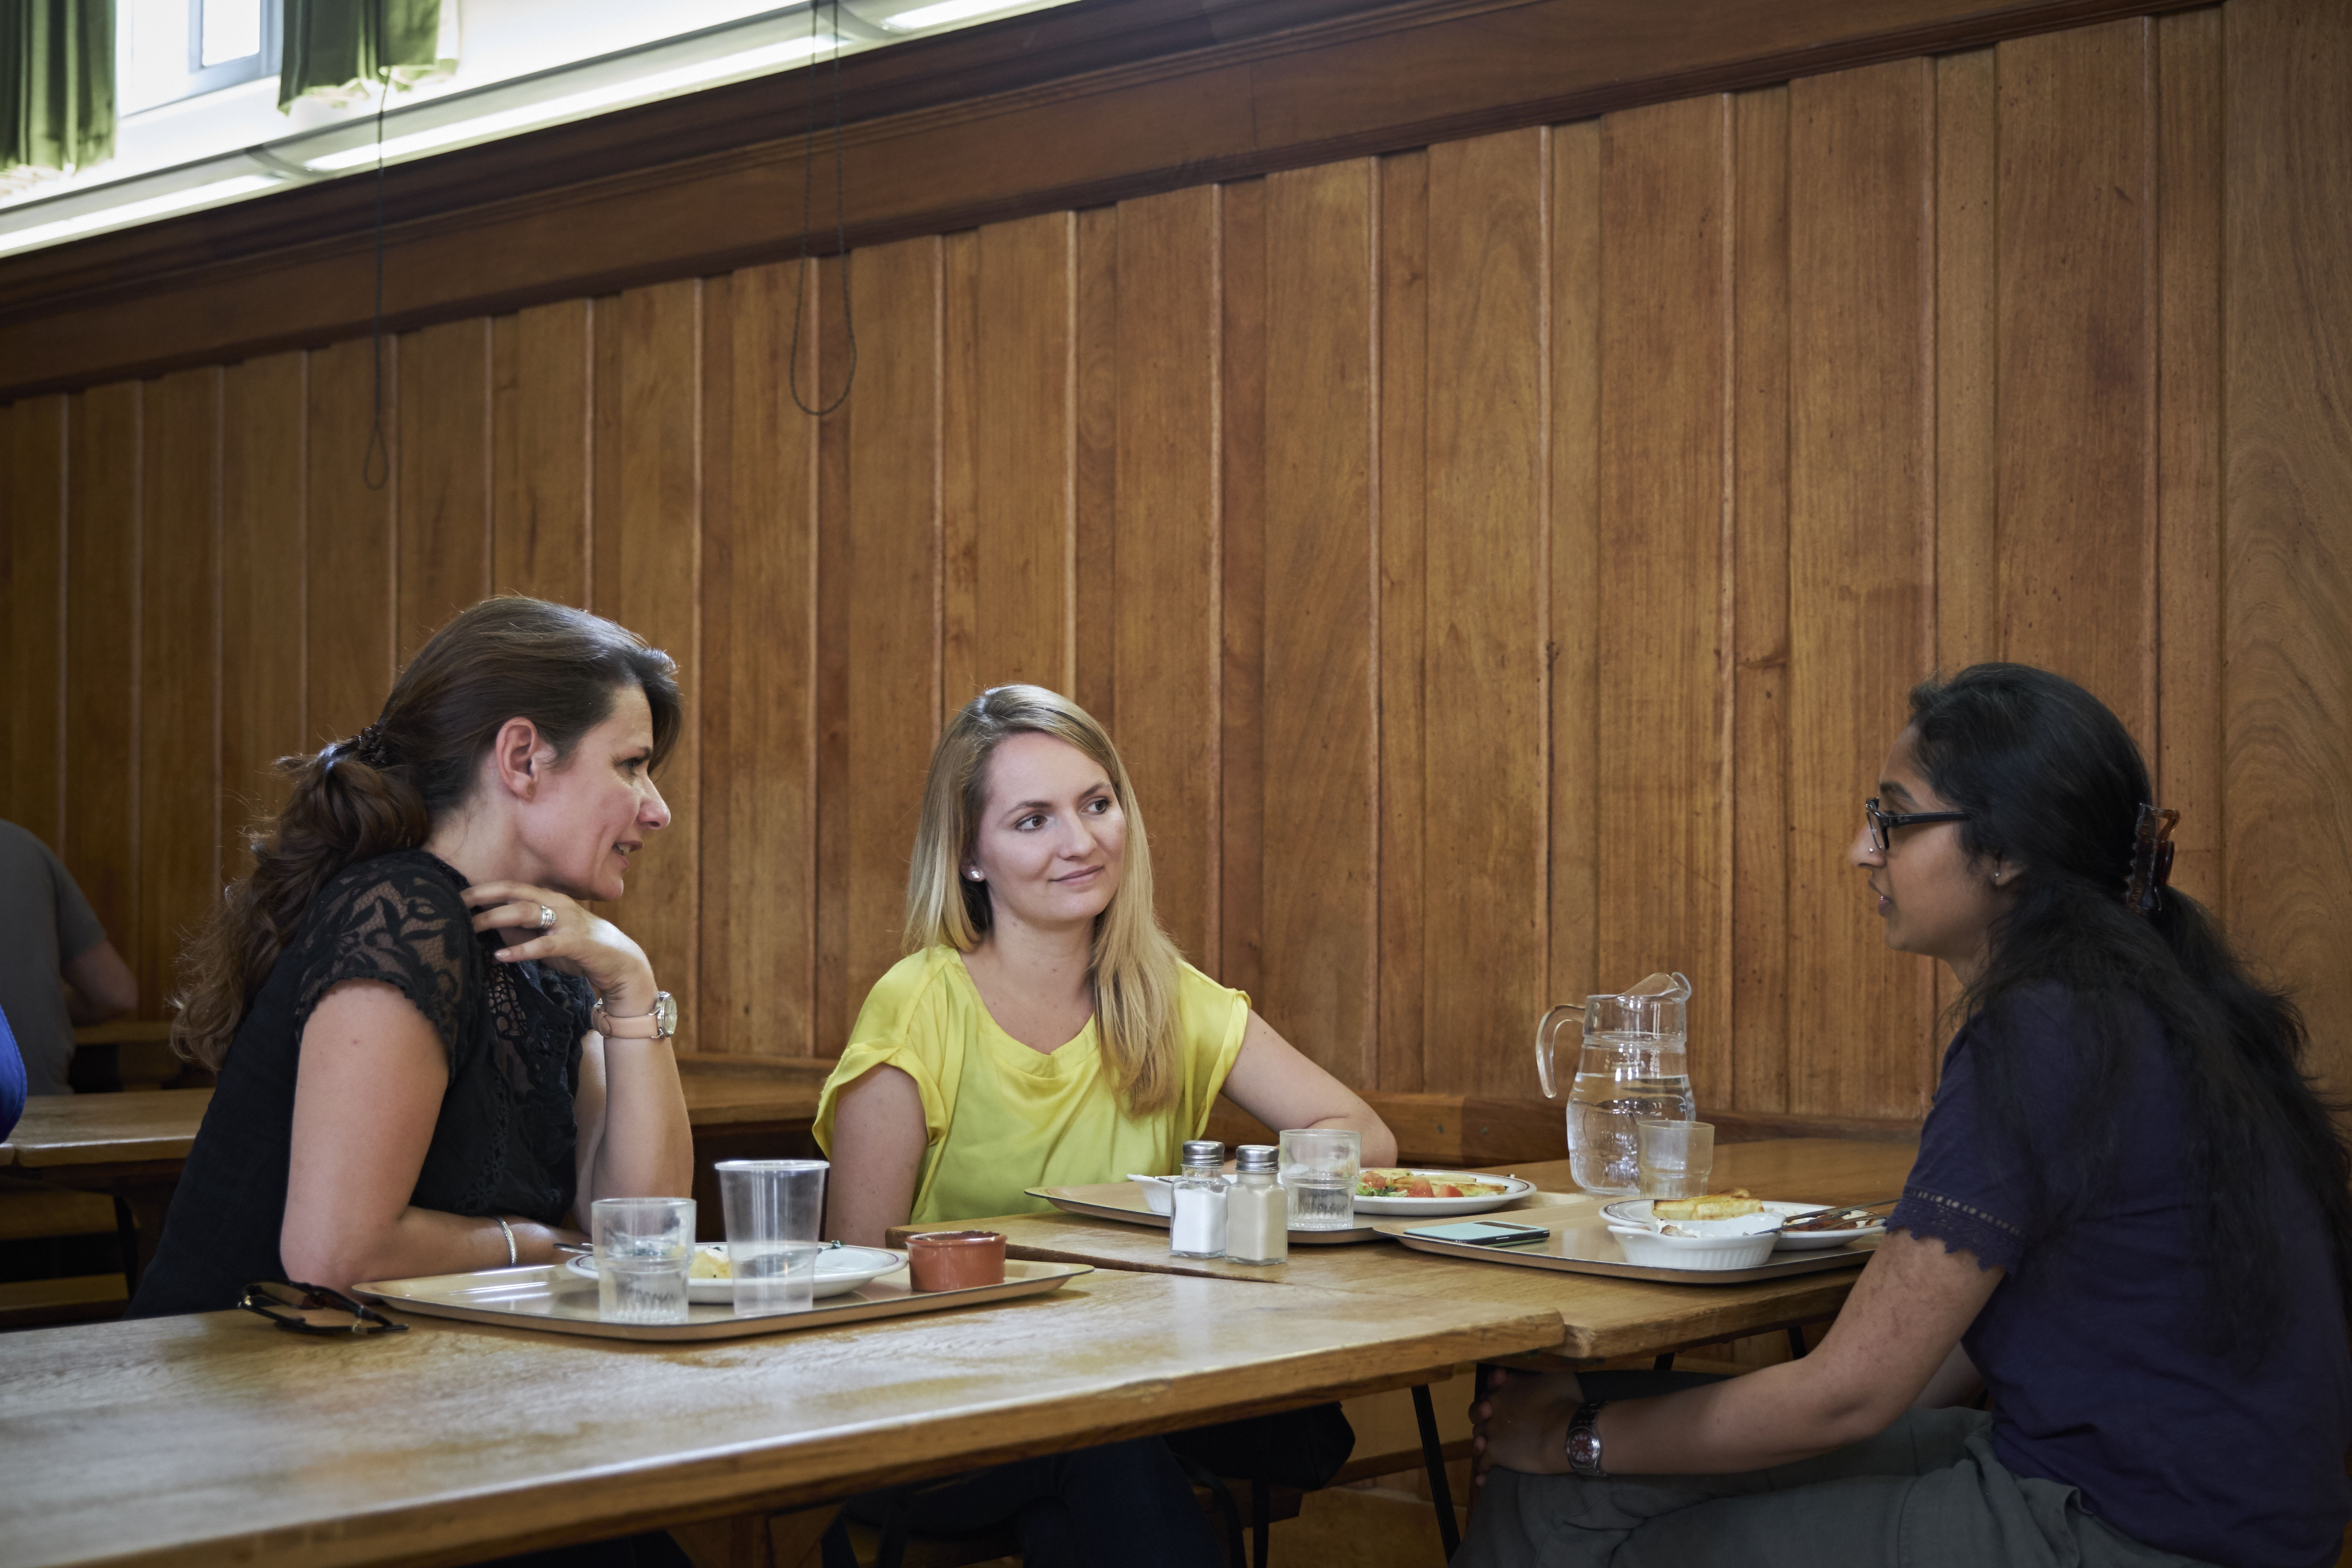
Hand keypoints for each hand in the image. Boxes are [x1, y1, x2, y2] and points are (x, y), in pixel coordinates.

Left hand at [463, 881, 656, 1013]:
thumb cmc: (580, 949)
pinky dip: (521, 949)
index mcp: (550, 898)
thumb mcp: (546, 937)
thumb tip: (489, 926)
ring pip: (527, 913)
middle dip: (484, 896)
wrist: (621, 963)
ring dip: (496, 919)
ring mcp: (567, 922)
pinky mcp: (575, 943)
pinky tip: (502, 955)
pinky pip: (544, 944)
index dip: (484, 889)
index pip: (512, 887)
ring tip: (473, 927)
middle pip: (515, 893)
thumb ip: (522, 930)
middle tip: (457, 904)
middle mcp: (558, 904)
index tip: (457, 895)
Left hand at [1469, 1365, 1585, 1484]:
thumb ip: (1538, 1377)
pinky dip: (1483, 1470)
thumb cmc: (1567, 1402)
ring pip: (1478, 1436)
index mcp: (1506, 1386)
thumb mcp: (1554, 1377)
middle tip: (1494, 1423)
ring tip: (1487, 1449)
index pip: (1490, 1387)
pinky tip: (1483, 1479)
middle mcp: (1493, 1406)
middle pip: (1478, 1412)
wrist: (1568, 1432)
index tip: (1499, 1398)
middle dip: (1482, 1416)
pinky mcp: (1495, 1453)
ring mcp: (1491, 1430)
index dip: (1493, 1392)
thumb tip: (1540, 1377)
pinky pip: (1482, 1463)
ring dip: (1481, 1441)